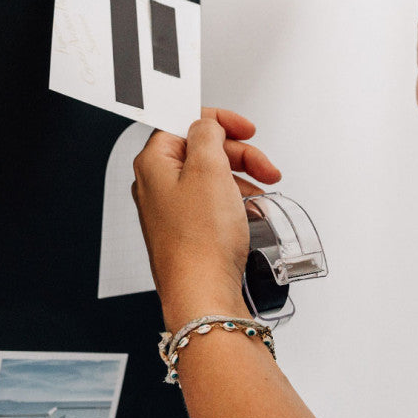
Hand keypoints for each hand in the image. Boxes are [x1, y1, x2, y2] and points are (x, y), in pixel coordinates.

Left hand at [132, 108, 280, 331]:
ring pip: (211, 178)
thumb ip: (207, 135)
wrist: (203, 295)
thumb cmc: (199, 242)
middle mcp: (156, 185)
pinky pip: (213, 204)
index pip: (184, 123)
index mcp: (153, 163)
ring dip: (241, 180)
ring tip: (261, 196)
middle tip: (264, 166)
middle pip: (201, 150)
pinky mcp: (186, 231)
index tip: (244, 129)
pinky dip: (235, 203)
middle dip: (238, 155)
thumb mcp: (208, 170)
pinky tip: (251, 213)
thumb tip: (206, 125)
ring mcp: (170, 210)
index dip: (218, 122)